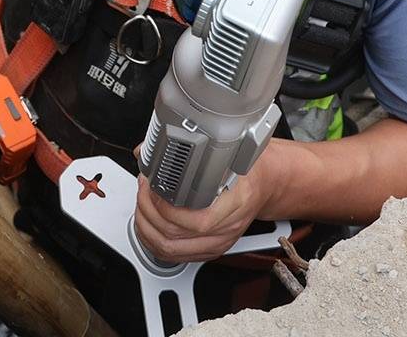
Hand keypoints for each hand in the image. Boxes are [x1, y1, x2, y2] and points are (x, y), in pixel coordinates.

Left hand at [131, 148, 281, 263]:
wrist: (264, 185)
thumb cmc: (245, 167)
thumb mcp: (223, 151)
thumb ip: (186, 151)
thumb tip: (149, 150)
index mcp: (235, 201)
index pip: (195, 221)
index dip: (165, 208)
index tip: (152, 186)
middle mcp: (227, 227)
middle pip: (175, 236)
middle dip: (148, 211)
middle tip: (142, 190)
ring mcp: (218, 242)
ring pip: (170, 250)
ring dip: (146, 229)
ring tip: (142, 206)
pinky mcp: (210, 250)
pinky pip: (174, 256)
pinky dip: (153, 243)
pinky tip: (148, 226)